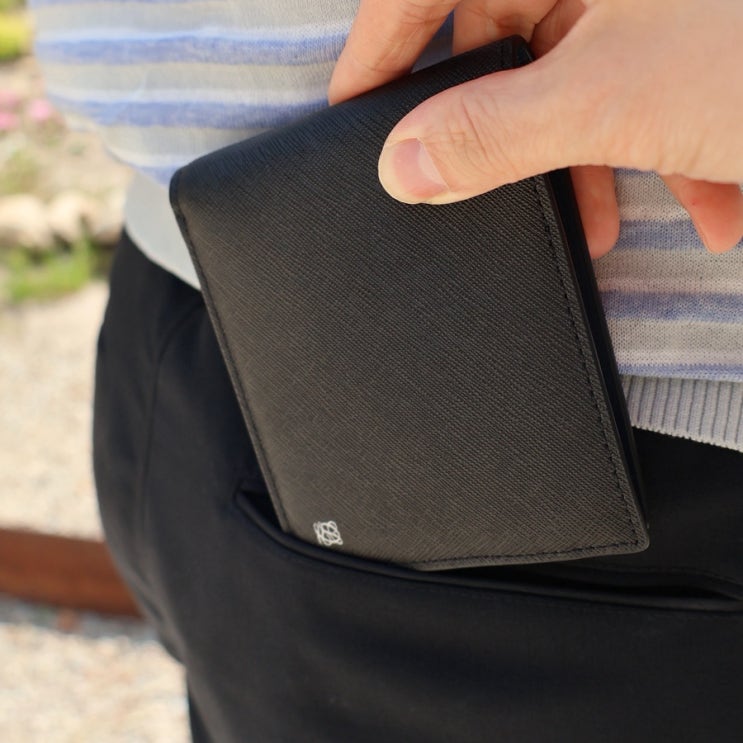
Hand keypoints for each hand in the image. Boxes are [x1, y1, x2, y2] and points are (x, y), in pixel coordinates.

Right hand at [329, 0, 742, 256]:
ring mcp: (652, 7)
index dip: (379, 50)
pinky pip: (650, 91)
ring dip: (598, 161)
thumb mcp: (620, 91)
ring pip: (583, 80)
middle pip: (507, 42)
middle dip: (508, 136)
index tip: (348, 117)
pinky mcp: (694, 40)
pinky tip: (715, 203)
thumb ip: (496, 130)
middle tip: (489, 202)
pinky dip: (668, 151)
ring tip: (616, 225)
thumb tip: (405, 164)